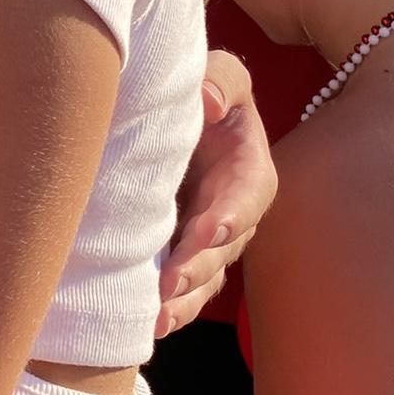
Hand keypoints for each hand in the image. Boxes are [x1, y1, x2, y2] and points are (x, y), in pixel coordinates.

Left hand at [155, 50, 276, 338]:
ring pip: (203, 276)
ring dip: (181, 298)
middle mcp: (233, 211)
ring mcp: (208, 236)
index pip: (246, 196)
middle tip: (169, 283)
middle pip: (221, 247)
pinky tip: (146, 320)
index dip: (230, 214)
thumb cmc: (204, 89)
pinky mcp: (182, 249)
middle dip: (197, 266)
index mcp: (248, 169)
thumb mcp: (220, 74)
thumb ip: (221, 78)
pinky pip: (182, 284)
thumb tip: (208, 100)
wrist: (178, 111)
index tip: (209, 228)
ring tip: (156, 316)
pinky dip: (168, 303)